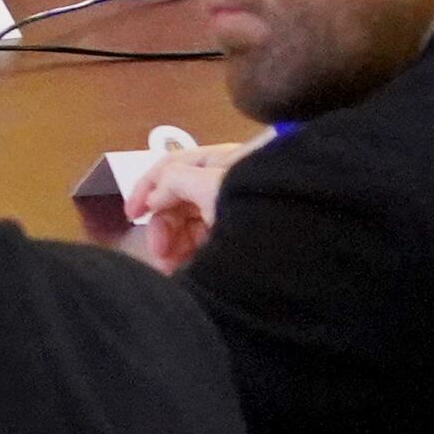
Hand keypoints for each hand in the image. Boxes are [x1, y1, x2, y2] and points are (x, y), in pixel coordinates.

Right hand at [119, 137, 249, 273]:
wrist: (302, 242)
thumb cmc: (255, 206)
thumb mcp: (213, 186)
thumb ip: (174, 182)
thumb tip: (153, 198)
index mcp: (219, 162)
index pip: (172, 166)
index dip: (147, 187)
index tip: (131, 215)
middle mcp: (223, 183)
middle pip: (177, 199)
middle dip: (162, 226)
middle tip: (159, 254)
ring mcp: (230, 211)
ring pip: (187, 224)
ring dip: (172, 245)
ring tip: (170, 268)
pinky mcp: (236, 238)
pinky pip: (202, 243)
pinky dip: (187, 255)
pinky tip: (182, 270)